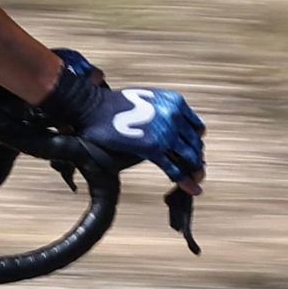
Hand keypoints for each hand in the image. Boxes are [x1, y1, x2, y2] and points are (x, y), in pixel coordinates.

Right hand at [37, 48, 205, 189]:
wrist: (91, 107)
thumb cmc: (109, 105)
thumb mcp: (144, 99)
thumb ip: (159, 111)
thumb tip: (161, 126)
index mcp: (174, 102)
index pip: (196, 127)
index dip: (194, 140)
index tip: (189, 149)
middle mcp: (174, 116)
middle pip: (195, 143)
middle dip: (195, 158)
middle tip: (193, 169)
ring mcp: (166, 132)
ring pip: (190, 156)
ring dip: (194, 170)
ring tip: (194, 180)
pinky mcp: (153, 148)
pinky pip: (175, 168)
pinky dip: (186, 181)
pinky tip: (192, 189)